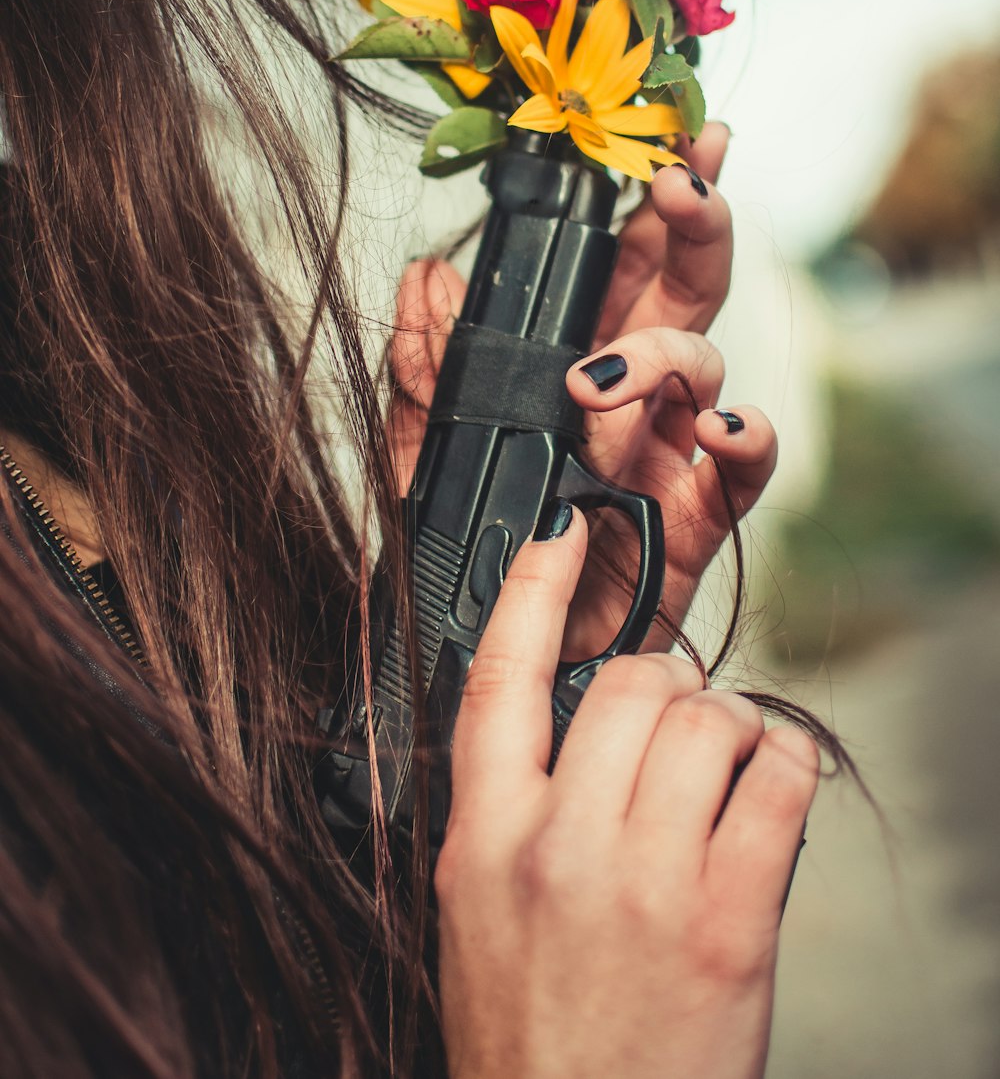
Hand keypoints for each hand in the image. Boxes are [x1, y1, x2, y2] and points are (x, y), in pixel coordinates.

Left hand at [388, 123, 776, 657]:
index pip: (625, 265)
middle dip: (697, 227)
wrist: (475, 646)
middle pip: (685, 293)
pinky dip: (745, 442)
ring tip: (601, 382)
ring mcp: (664, 455)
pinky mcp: (688, 524)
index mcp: (574, 360)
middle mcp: (631, 398)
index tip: (673, 138)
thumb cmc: (460, 540)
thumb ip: (428, 362)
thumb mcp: (423, 442)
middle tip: (682, 186)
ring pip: (708, 372)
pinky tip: (717, 429)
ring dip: (665, 358)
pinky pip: (742, 474)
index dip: (653, 201)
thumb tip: (426, 275)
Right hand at [436, 509, 818, 1078]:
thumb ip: (511, 806)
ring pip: (706, 718)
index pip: (497, 677)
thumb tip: (571, 719)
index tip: (562, 534)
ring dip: (727, 723)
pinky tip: (767, 786)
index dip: (529, 587)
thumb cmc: (529, 1037)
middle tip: (676, 710)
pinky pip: (775, 780)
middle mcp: (557, 848)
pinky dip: (783, 761)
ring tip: (722, 762)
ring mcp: (644, 882)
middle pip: (625, 683)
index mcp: (482, 841)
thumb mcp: (478, 911)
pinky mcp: (727, 922)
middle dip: (666, 681)